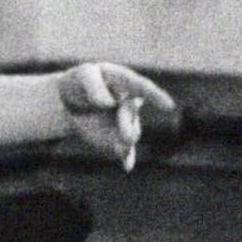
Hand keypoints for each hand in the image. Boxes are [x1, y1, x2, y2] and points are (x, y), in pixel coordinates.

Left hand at [57, 62, 176, 170]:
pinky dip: (127, 157)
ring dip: (127, 143)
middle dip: (127, 125)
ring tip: (122, 151)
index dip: (156, 97)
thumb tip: (108, 103)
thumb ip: (95, 87)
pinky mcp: (116, 137)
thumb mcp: (84, 76)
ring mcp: (124, 122)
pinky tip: (127, 166)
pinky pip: (124, 149)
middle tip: (127, 137)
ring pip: (130, 133)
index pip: (142, 88)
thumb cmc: (81, 81)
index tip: (168, 106)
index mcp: (126, 82)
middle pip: (130, 114)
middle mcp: (130, 103)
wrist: (72, 99)